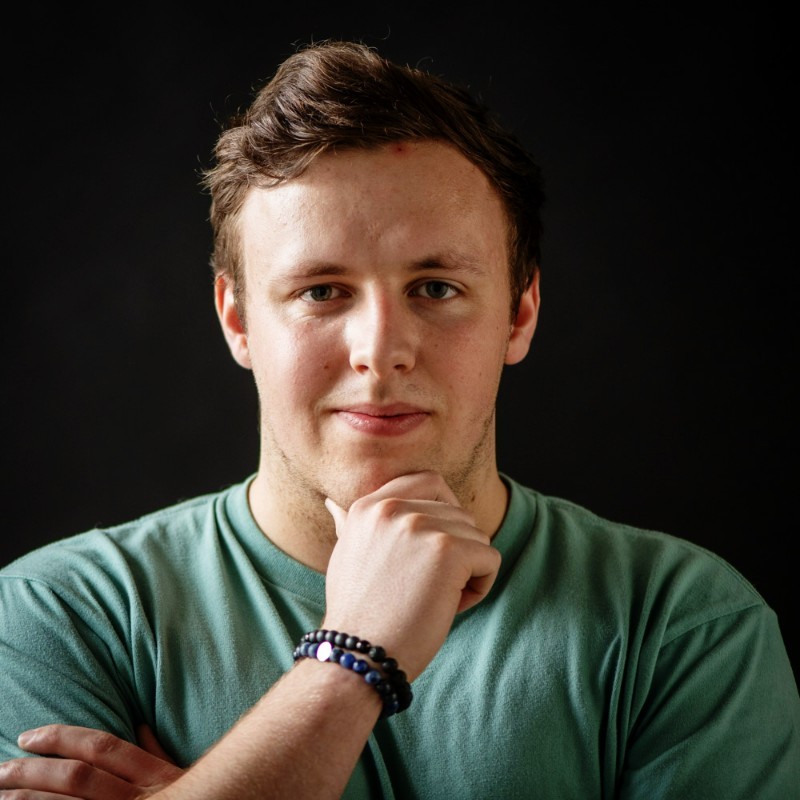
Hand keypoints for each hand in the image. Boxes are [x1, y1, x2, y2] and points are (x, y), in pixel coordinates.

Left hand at [0, 723, 183, 798]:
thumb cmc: (195, 796)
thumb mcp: (178, 774)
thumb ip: (155, 751)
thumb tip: (141, 725)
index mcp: (149, 774)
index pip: (100, 747)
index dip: (62, 738)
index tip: (29, 737)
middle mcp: (132, 797)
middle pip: (75, 777)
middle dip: (33, 771)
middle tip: (0, 768)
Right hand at [323, 471, 500, 680]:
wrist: (360, 655)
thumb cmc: (358, 614)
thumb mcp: (347, 557)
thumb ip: (351, 526)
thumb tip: (332, 503)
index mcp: (369, 506)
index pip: (428, 481)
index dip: (445, 509)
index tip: (438, 546)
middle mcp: (393, 508)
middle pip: (458, 513)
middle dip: (456, 550)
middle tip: (432, 587)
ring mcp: (421, 526)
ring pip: (476, 536)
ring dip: (468, 571)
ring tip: (436, 600)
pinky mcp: (448, 550)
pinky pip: (490, 559)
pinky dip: (480, 587)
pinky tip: (450, 607)